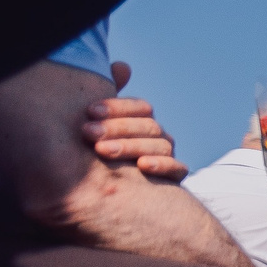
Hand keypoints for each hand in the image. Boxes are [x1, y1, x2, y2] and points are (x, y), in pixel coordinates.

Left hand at [84, 61, 186, 182]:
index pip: (141, 107)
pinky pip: (178, 169)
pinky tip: (142, 166)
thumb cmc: (92, 159)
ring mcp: (166, 157)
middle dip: (117, 128)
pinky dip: (162, 165)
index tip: (90, 111)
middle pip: (148, 126)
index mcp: (140, 123)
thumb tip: (122, 67)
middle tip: (88, 133)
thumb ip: (107, 101)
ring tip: (103, 151)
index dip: (117, 107)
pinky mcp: (173, 179)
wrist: (94, 200)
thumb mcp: (95, 127)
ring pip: (161, 145)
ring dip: (131, 146)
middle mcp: (156, 138)